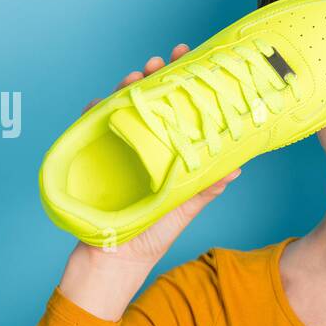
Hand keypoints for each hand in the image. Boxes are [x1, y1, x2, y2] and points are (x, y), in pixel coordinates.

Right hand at [59, 45, 239, 319]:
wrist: (111, 266)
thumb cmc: (148, 238)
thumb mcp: (182, 209)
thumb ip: (204, 188)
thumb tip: (237, 166)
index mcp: (164, 155)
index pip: (176, 112)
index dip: (184, 86)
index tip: (193, 61)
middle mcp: (140, 149)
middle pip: (148, 104)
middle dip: (154, 78)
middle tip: (163, 60)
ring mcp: (114, 154)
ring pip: (119, 110)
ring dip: (124, 90)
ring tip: (135, 77)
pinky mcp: (91, 164)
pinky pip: (88, 132)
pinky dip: (91, 115)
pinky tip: (97, 104)